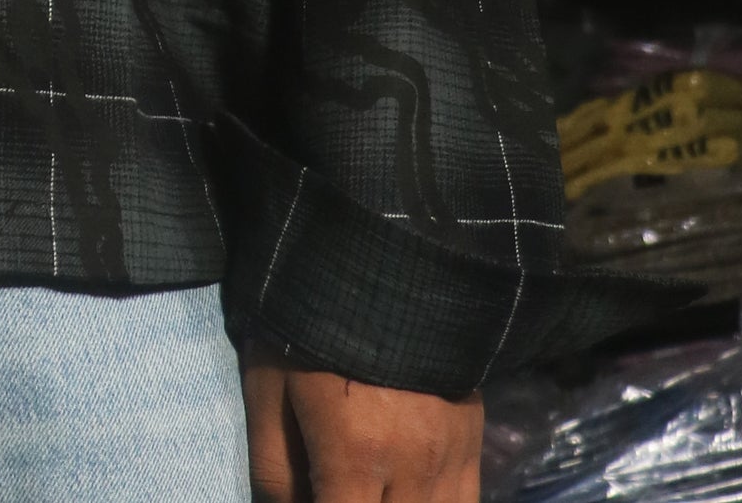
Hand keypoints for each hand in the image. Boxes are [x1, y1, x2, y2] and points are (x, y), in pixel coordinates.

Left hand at [241, 339, 482, 501]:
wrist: (376, 262)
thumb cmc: (305, 324)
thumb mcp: (268, 389)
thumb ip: (275, 470)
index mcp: (354, 456)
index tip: (315, 494)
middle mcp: (412, 469)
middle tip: (337, 484)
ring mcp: (450, 458)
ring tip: (367, 485)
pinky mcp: (474, 440)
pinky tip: (404, 492)